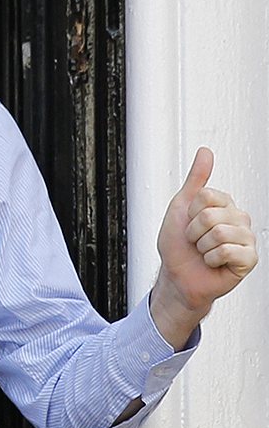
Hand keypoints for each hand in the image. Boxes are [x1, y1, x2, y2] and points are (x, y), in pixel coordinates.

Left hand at [151, 147, 257, 348]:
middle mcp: (239, 219)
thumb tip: (205, 152)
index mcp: (225, 204)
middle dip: (194, 231)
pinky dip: (211, 259)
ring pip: (218, 233)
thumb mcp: (181, 206)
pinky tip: (213, 262)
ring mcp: (246, 239)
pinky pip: (226, 251)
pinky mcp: (249, 259)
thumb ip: (196, 178)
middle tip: (195, 241)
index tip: (189, 222)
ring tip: (203, 251)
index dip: (190, 212)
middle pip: (211, 215)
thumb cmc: (179, 245)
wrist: (178, 276)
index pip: (207, 196)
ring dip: (201, 246)